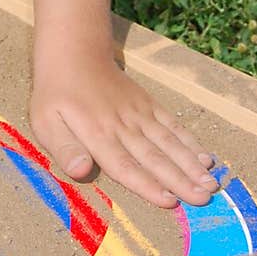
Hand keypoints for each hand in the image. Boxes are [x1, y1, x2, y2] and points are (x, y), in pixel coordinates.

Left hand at [29, 44, 217, 208]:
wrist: (75, 53)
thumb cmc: (56, 94)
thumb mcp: (45, 121)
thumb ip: (64, 148)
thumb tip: (80, 171)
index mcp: (96, 133)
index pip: (124, 165)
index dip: (147, 185)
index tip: (170, 202)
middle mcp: (122, 124)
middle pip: (154, 157)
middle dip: (180, 180)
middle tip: (205, 199)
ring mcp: (139, 113)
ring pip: (169, 142)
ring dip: (191, 164)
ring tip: (211, 184)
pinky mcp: (148, 104)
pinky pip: (172, 124)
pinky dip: (189, 141)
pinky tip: (206, 157)